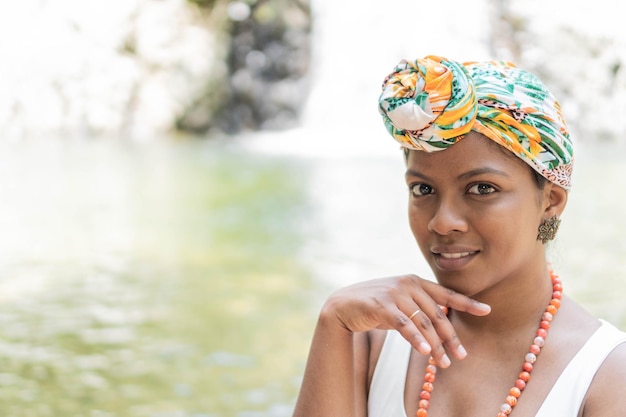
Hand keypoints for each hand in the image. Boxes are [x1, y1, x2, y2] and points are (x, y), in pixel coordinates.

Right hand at [321, 274, 490, 366]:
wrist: (344, 305)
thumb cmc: (376, 306)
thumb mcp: (401, 302)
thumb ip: (420, 306)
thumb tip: (444, 322)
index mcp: (415, 281)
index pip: (446, 294)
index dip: (467, 303)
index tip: (487, 310)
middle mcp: (408, 284)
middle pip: (437, 314)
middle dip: (451, 337)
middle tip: (461, 355)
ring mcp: (395, 294)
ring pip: (423, 322)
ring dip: (436, 344)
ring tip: (444, 362)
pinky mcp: (382, 306)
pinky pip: (404, 325)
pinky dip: (416, 339)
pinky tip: (425, 351)